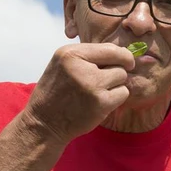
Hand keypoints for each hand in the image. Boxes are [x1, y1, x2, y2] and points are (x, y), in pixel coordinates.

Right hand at [20, 43, 137, 142]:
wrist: (44, 122)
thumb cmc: (56, 92)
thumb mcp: (63, 64)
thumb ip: (88, 56)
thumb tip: (122, 53)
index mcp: (70, 53)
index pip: (110, 48)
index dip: (122, 55)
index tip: (126, 61)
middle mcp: (81, 67)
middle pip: (119, 63)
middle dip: (115, 72)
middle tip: (101, 83)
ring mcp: (92, 85)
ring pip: (122, 77)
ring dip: (115, 86)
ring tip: (96, 93)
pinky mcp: (100, 103)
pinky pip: (123, 93)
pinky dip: (115, 99)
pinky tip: (99, 103)